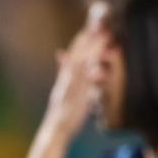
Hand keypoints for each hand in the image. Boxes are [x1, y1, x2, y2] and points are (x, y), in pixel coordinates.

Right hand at [43, 21, 109, 140]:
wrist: (54, 130)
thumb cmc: (60, 113)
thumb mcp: (60, 91)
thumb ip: (62, 74)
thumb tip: (60, 56)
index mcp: (63, 80)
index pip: (71, 58)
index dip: (78, 43)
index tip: (87, 29)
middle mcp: (66, 82)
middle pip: (76, 58)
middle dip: (86, 43)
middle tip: (97, 27)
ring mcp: (71, 90)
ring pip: (82, 67)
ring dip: (92, 52)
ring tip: (103, 40)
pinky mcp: (77, 99)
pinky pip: (85, 85)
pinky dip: (92, 74)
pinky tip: (101, 65)